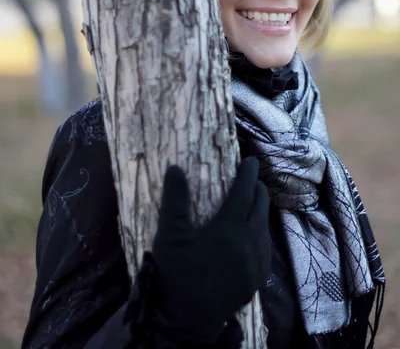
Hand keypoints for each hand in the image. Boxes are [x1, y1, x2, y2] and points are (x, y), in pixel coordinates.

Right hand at [151, 157, 270, 343]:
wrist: (186, 320)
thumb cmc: (176, 273)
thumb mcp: (171, 234)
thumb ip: (175, 199)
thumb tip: (175, 168)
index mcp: (229, 228)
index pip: (244, 192)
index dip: (248, 174)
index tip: (251, 160)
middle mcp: (249, 243)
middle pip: (260, 207)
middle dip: (258, 189)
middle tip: (252, 178)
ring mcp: (256, 263)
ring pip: (265, 227)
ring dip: (261, 211)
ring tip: (254, 201)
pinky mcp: (256, 279)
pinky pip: (266, 248)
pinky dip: (261, 233)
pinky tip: (254, 234)